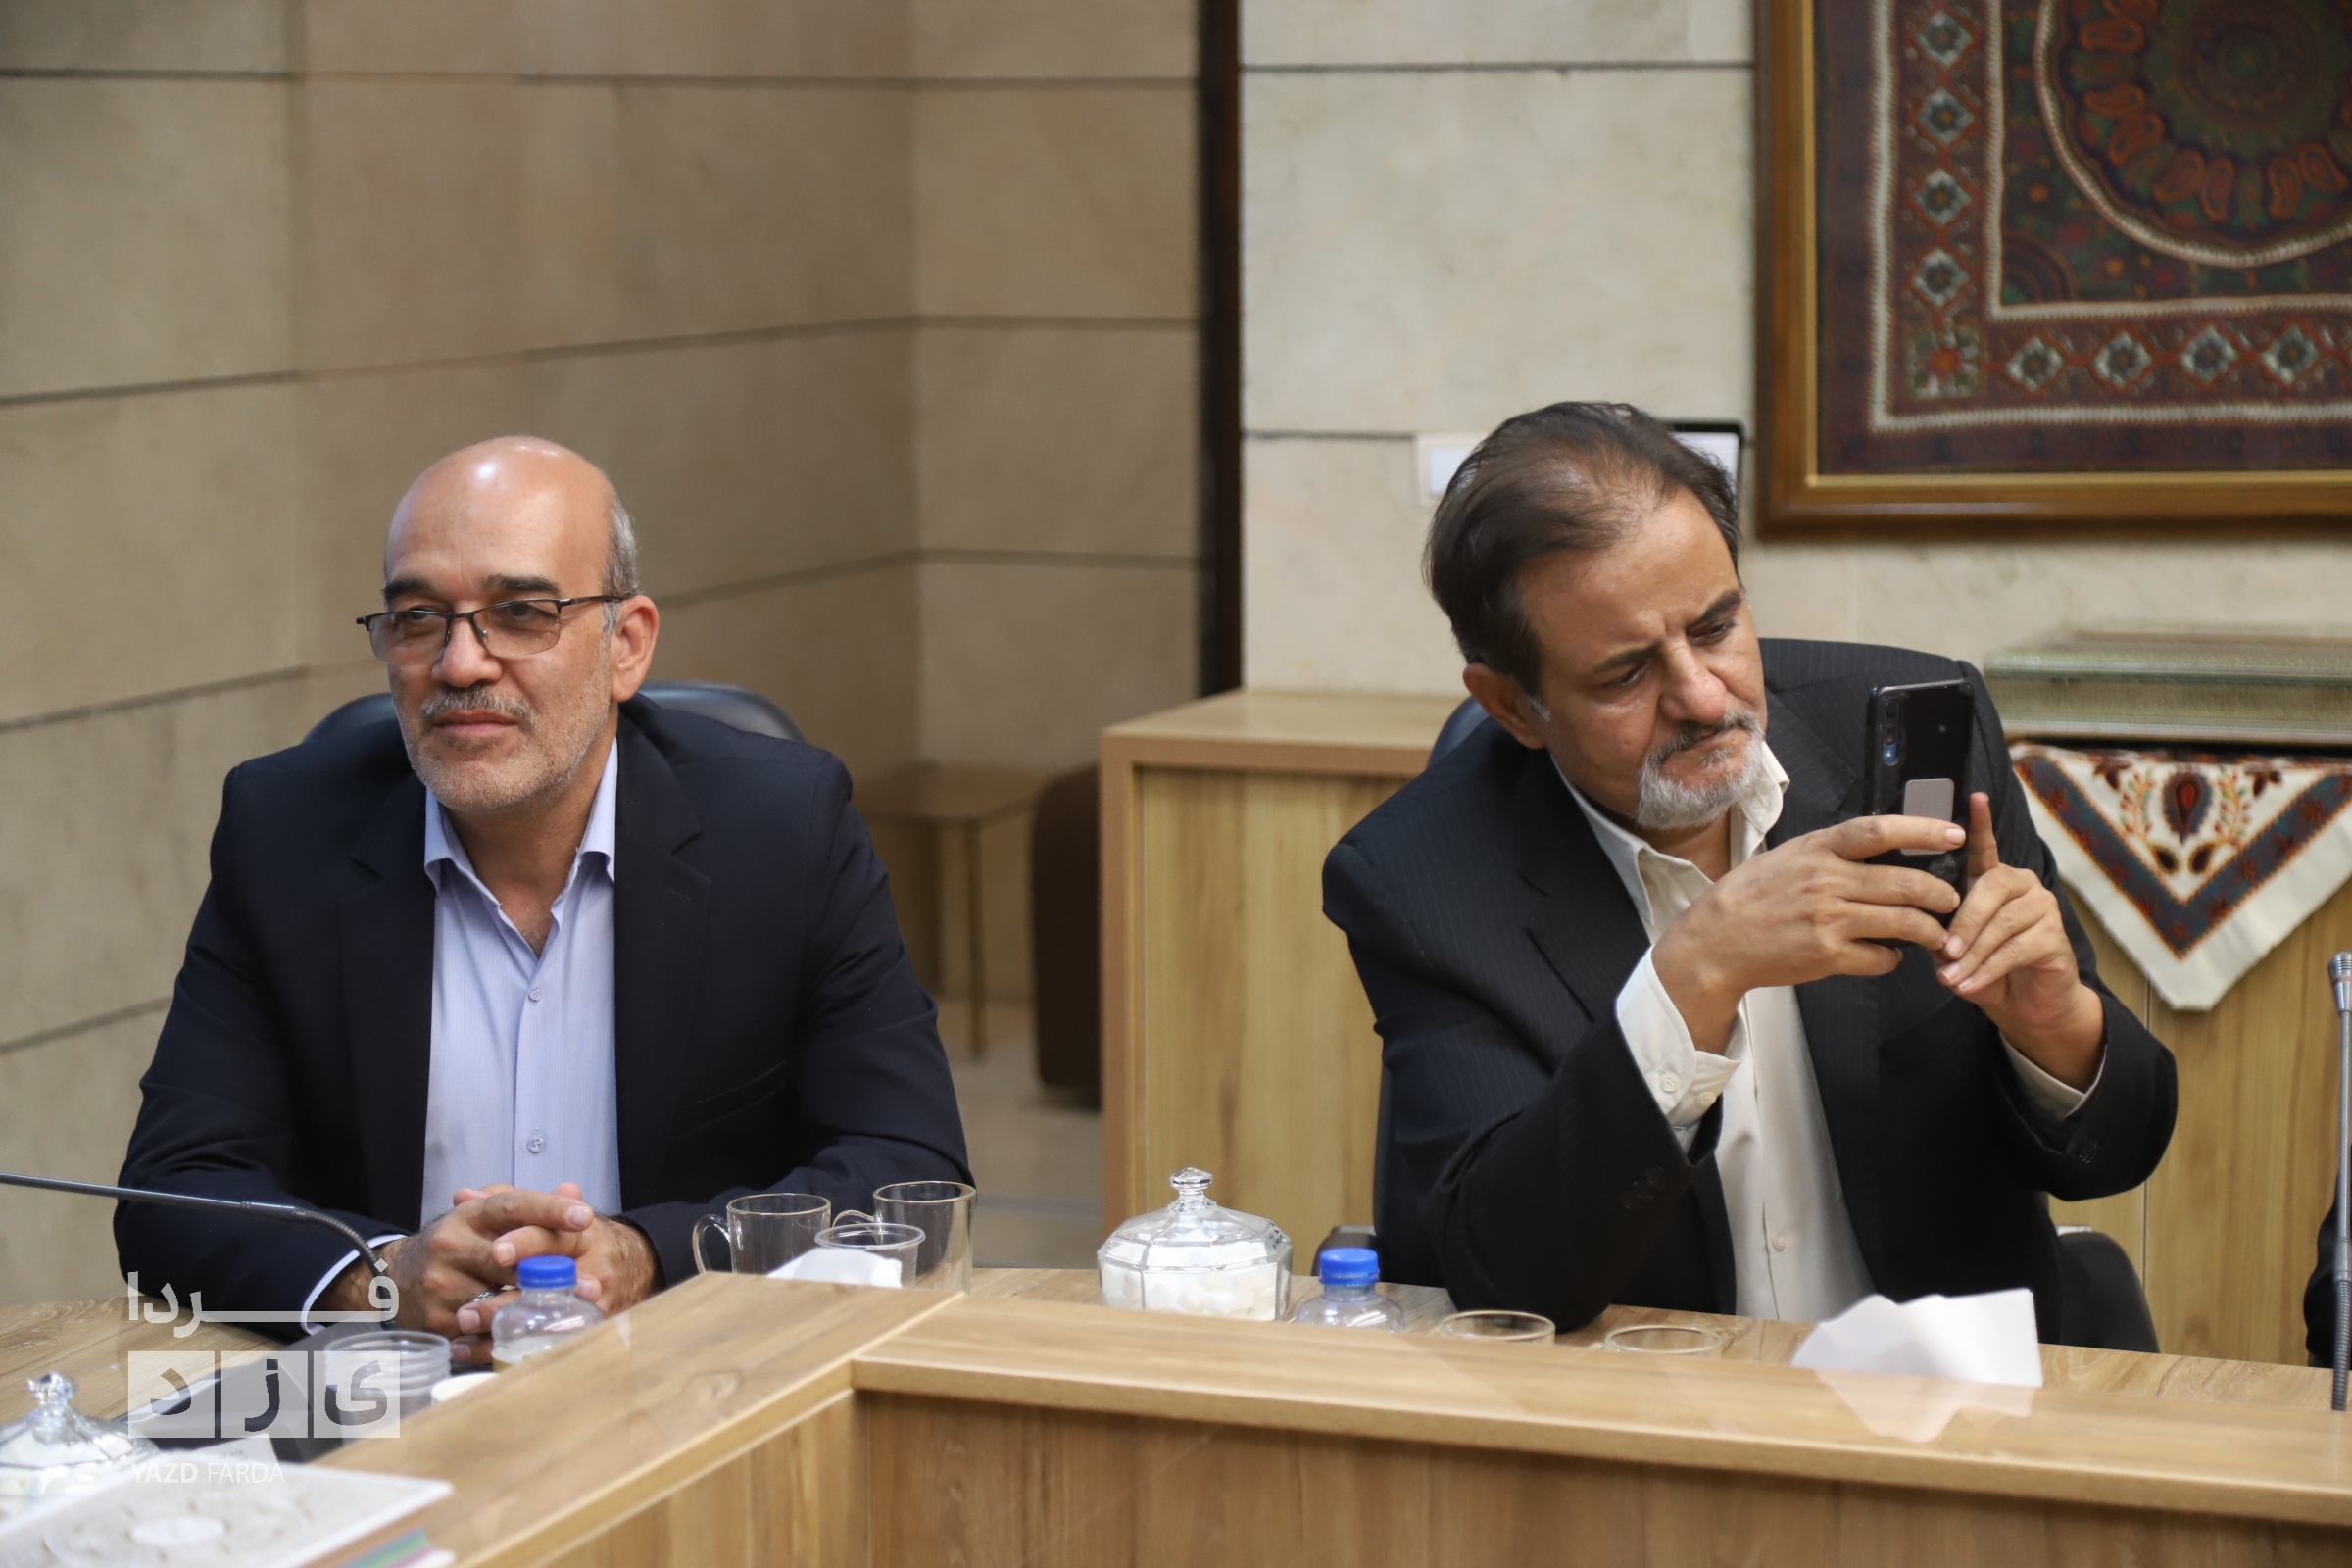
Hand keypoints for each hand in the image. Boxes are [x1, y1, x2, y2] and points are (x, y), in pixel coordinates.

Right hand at [318, 1182, 621, 1362]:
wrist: (395, 1278)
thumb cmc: (456, 1246)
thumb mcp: (483, 1218)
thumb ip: (527, 1206)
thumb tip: (573, 1190)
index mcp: (469, 1216)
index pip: (512, 1205)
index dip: (549, 1209)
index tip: (584, 1216)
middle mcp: (452, 1245)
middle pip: (509, 1259)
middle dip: (552, 1273)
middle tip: (591, 1285)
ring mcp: (442, 1283)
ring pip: (499, 1300)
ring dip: (536, 1310)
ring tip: (573, 1317)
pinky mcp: (437, 1319)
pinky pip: (482, 1332)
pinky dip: (510, 1335)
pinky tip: (537, 1339)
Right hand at [1652, 814, 1964, 1051]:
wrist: (1715, 941)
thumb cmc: (1752, 896)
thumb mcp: (1789, 857)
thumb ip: (1833, 852)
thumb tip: (1885, 850)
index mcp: (1817, 850)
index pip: (1879, 832)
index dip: (1923, 831)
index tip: (1954, 835)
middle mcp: (1825, 882)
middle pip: (1905, 883)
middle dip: (1941, 893)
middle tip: (1954, 899)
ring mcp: (1828, 920)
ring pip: (1903, 922)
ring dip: (1930, 931)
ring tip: (1938, 935)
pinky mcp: (1827, 955)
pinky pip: (1881, 957)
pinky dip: (1893, 958)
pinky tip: (1888, 954)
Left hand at [1936, 792, 2103, 1088]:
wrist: (2026, 1005)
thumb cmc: (1981, 967)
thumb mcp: (1953, 945)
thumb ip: (1938, 926)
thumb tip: (1916, 921)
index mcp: (1993, 879)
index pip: (1985, 846)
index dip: (1980, 822)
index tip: (1974, 796)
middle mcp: (2021, 884)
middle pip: (1989, 889)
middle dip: (1962, 922)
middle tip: (1941, 951)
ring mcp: (2043, 908)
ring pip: (2001, 924)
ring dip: (1971, 954)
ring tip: (1950, 977)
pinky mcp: (2056, 937)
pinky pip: (2015, 950)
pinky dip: (1987, 970)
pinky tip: (1968, 985)